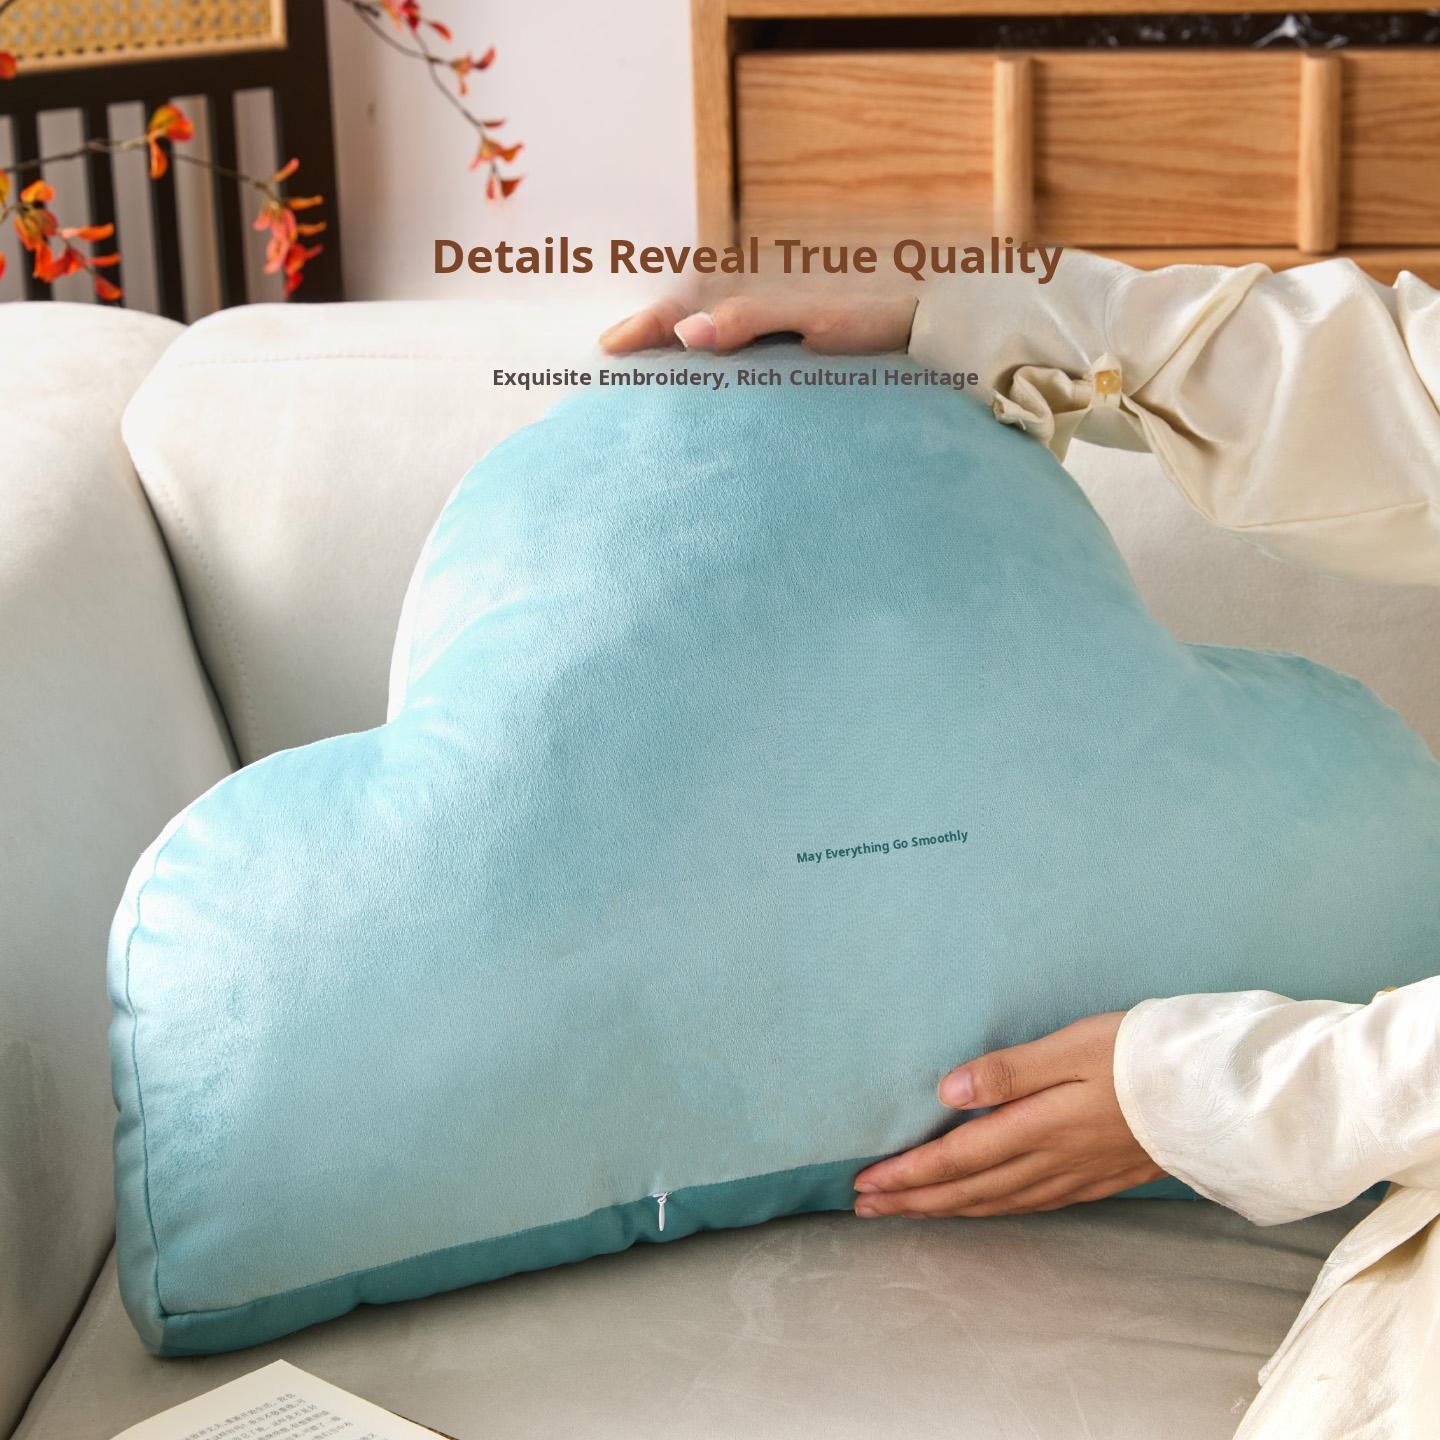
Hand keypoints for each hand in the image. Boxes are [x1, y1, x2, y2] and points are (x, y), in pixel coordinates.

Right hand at [599, 292, 917, 356]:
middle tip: (608, 359)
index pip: (683, 310)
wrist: (929, 324)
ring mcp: (773, 331)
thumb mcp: (812, 318)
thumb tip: (687, 335)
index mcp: (754, 297)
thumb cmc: (875, 316)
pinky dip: (706, 367)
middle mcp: (758, 311)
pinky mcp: (790, 352)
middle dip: (647, 336)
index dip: (644, 327)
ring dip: (671, 350)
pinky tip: (698, 387)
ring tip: (639, 375)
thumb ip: (751, 320)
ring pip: (706, 338)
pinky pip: (735, 358)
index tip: (608, 348)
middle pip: (687, 320)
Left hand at [853, 1012, 1162, 1217]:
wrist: (1218, 1094)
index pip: (956, 1158)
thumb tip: (946, 1092)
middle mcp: (1051, 1161)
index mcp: (1038, 1128)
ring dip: (945, 1209)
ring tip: (906, 1213)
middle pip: (968, 1190)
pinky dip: (992, 1210)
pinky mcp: (1098, 1178)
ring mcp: (1076, 1175)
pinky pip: (1030, 1205)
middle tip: (864, 1207)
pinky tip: (982, 1208)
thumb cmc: (1142, 1056)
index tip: (866, 1182)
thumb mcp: (1071, 1047)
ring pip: (996, 1202)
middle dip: (912, 1200)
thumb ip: (1008, 1072)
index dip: (908, 1174)